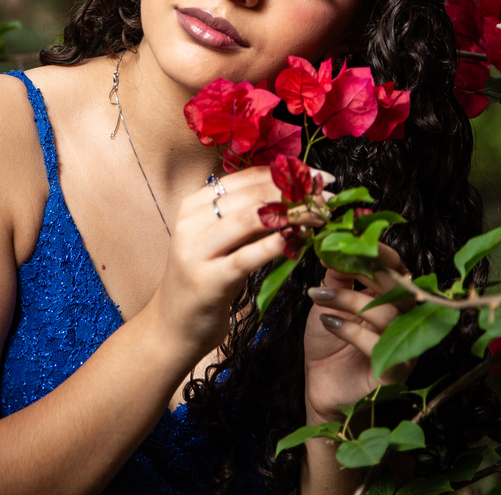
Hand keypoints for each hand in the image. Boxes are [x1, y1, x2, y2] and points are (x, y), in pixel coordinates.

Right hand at [149, 166, 324, 357]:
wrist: (172, 327)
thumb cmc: (205, 279)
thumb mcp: (222, 240)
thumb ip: (247, 216)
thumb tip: (295, 192)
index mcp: (195, 204)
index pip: (247, 177)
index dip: (286, 173)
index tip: (318, 176)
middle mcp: (191, 222)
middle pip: (252, 195)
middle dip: (295, 192)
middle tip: (328, 196)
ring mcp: (196, 251)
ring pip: (250, 219)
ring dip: (292, 214)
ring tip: (321, 215)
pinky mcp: (207, 280)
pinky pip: (246, 257)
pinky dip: (275, 245)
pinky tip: (299, 239)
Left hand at [302, 243, 415, 423]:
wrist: (322, 391)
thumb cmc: (329, 346)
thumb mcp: (330, 303)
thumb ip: (338, 276)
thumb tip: (334, 243)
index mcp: (392, 300)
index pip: (397, 269)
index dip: (380, 253)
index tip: (353, 238)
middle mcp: (404, 321)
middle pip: (398, 287)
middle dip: (368, 270)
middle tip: (337, 260)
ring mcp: (403, 347)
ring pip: (387, 313)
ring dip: (350, 299)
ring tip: (318, 296)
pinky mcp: (395, 372)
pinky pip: (378, 345)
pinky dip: (351, 330)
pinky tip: (328, 322)